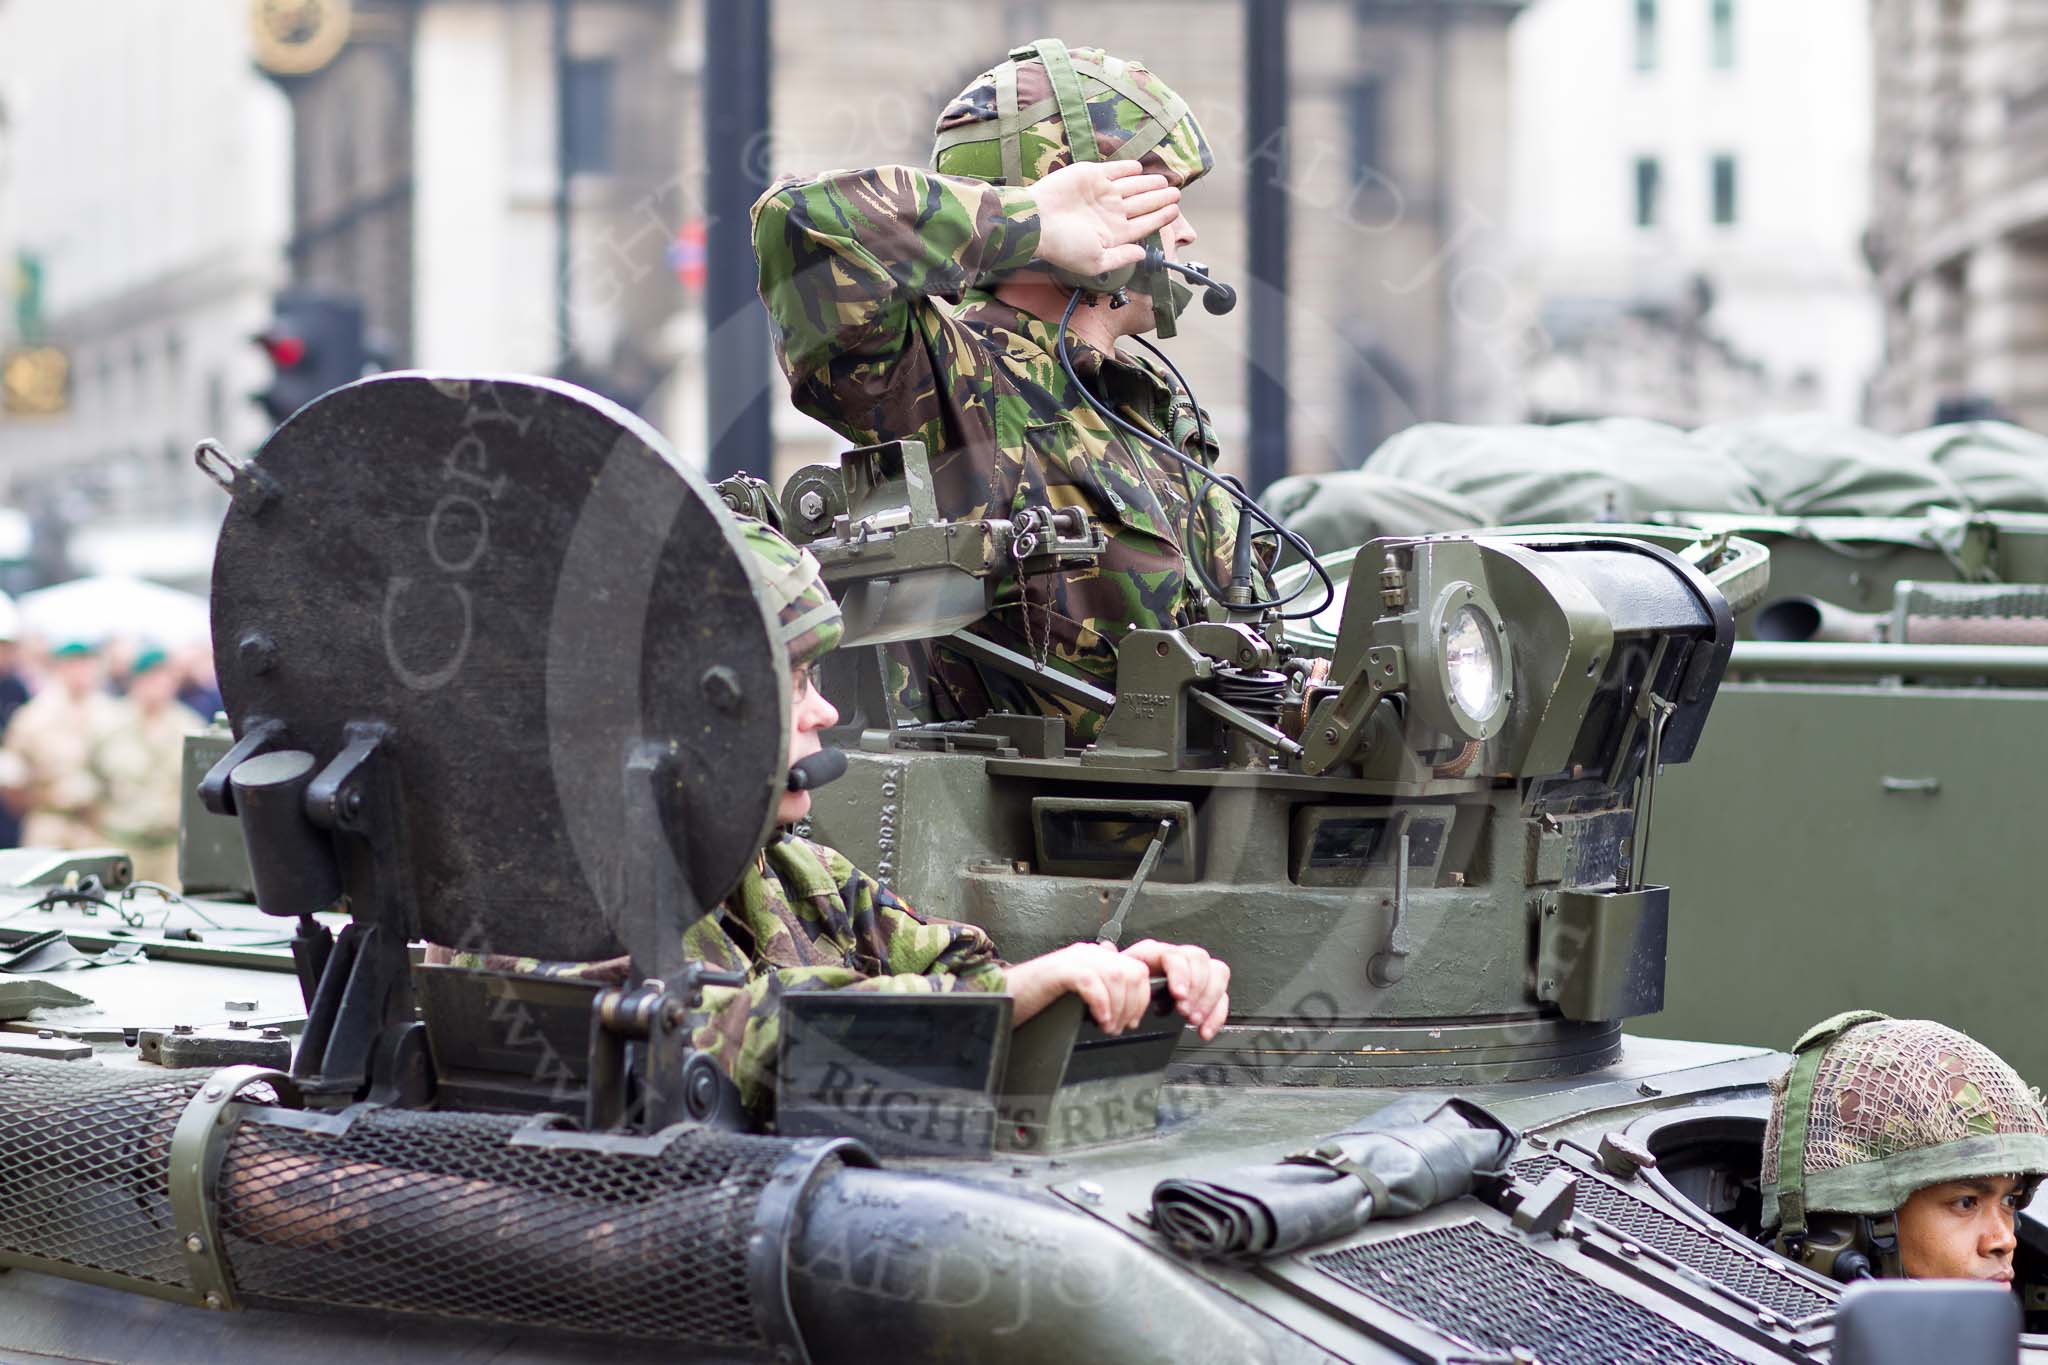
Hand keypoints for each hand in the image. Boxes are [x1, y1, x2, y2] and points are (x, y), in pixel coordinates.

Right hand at [1005, 940, 1154, 1033]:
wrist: (1002, 995)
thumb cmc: (1036, 997)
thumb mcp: (1075, 992)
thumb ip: (1099, 986)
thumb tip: (1125, 991)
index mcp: (1094, 957)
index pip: (1135, 968)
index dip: (1141, 998)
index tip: (1133, 1020)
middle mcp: (1087, 953)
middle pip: (1131, 971)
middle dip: (1133, 1004)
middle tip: (1119, 1026)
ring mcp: (1073, 959)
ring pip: (1116, 975)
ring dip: (1118, 1008)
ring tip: (1107, 1027)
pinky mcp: (1059, 970)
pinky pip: (1091, 982)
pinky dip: (1101, 1003)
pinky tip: (1098, 1019)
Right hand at [1028, 160, 1180, 280]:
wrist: (1036, 221)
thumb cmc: (1063, 246)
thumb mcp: (1095, 261)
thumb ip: (1121, 258)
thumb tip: (1143, 254)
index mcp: (1113, 233)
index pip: (1143, 224)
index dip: (1160, 217)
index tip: (1174, 211)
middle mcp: (1110, 212)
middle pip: (1142, 204)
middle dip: (1160, 199)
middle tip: (1176, 194)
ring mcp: (1102, 193)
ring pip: (1133, 186)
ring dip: (1150, 183)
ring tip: (1166, 182)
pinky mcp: (1091, 175)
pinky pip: (1115, 170)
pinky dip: (1128, 168)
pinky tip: (1140, 168)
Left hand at [1120, 939, 1229, 1040]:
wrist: (1131, 991)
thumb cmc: (1127, 979)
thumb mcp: (1119, 972)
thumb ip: (1115, 961)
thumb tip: (1107, 948)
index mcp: (1157, 953)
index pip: (1175, 955)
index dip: (1180, 974)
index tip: (1179, 995)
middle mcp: (1179, 958)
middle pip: (1200, 960)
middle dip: (1197, 989)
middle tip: (1187, 1012)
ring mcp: (1195, 972)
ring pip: (1217, 974)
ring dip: (1209, 1000)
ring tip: (1194, 1019)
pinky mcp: (1206, 990)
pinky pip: (1222, 997)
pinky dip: (1216, 1015)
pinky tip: (1204, 1030)